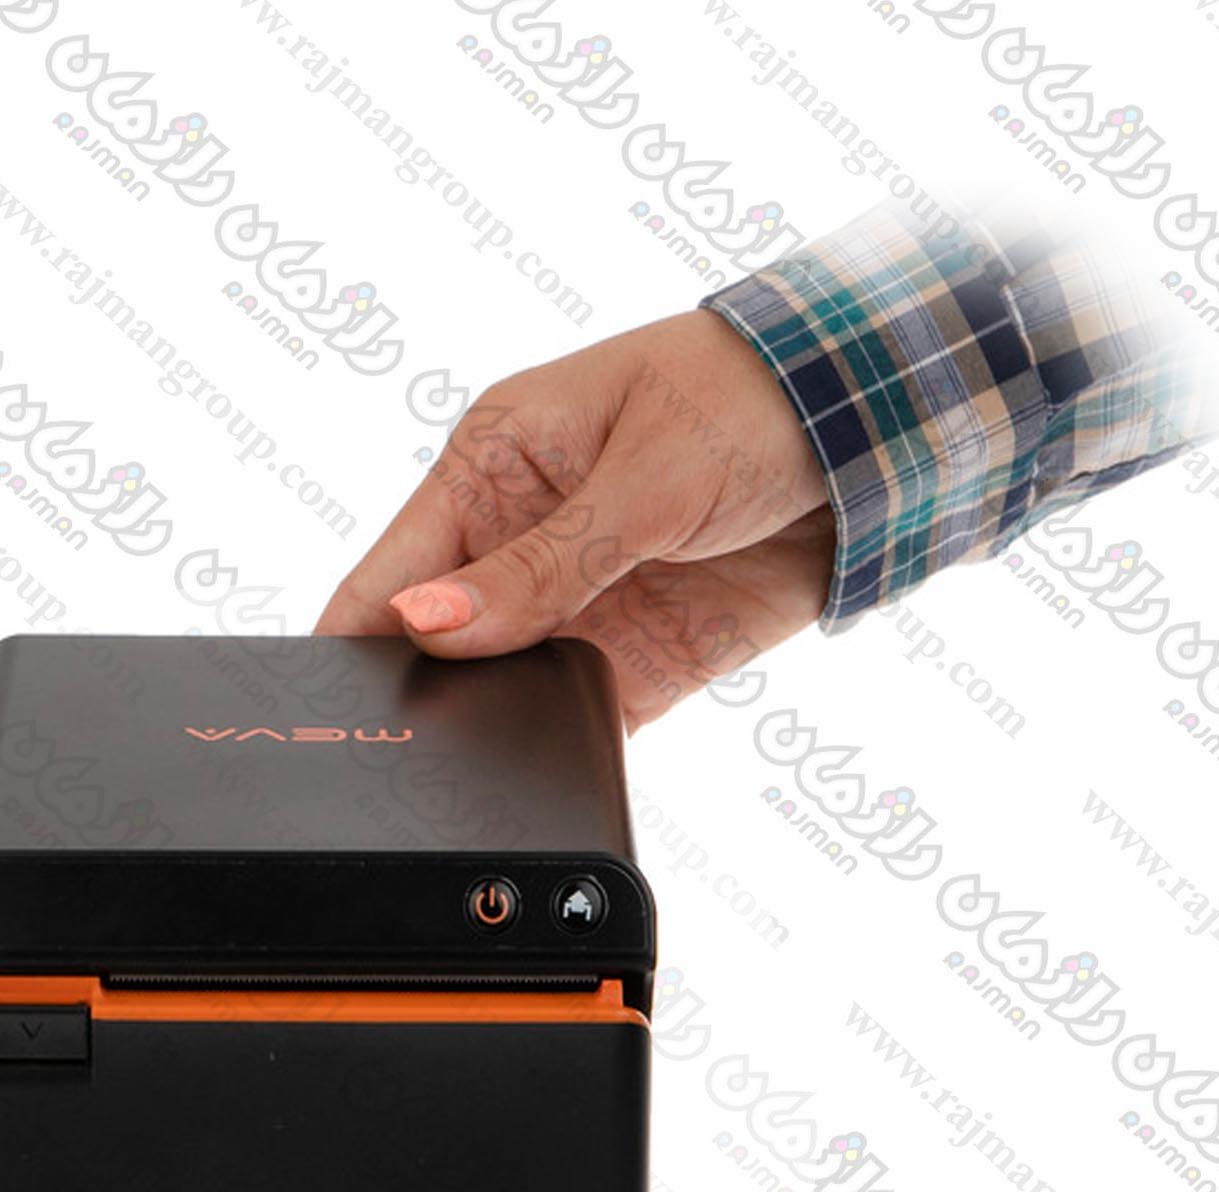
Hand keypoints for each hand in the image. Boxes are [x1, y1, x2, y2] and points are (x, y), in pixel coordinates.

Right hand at [316, 310, 835, 731]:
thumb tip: (424, 624)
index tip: (334, 708)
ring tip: (489, 760)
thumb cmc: (755, 398)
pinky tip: (555, 766)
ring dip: (496, 727)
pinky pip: (578, 723)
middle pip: (433, 646)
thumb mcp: (640, 478)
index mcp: (492, 467)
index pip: (388, 569)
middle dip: (422, 696)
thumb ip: (535, 567)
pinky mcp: (635, 661)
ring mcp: (574, 607)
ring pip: (501, 694)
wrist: (885, 432)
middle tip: (414, 749)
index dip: (353, 638)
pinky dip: (566, 749)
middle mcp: (520, 542)